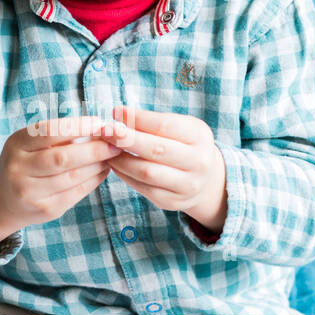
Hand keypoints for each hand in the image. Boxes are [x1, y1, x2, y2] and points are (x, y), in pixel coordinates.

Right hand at [0, 115, 122, 232]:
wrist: (2, 197)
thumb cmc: (24, 161)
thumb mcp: (29, 142)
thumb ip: (58, 135)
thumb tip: (99, 127)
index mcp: (16, 145)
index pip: (49, 132)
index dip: (78, 127)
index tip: (100, 123)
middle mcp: (19, 170)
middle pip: (63, 158)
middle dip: (94, 149)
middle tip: (115, 142)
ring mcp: (31, 193)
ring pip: (73, 178)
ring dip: (98, 165)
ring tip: (112, 155)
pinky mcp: (46, 210)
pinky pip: (76, 194)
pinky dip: (94, 180)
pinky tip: (102, 170)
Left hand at [100, 104, 226, 229]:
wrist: (208, 180)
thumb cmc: (186, 145)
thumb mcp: (182, 127)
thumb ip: (155, 122)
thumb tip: (120, 117)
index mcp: (200, 137)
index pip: (165, 125)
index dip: (138, 119)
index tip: (116, 112)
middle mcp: (198, 162)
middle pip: (156, 149)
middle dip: (126, 139)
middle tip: (106, 131)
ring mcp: (187, 185)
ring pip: (147, 172)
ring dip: (122, 160)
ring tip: (107, 149)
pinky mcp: (173, 202)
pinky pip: (144, 188)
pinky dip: (125, 175)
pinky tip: (115, 165)